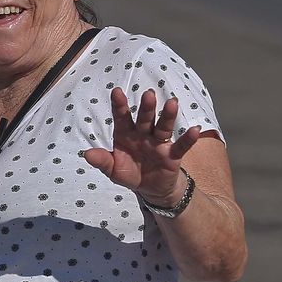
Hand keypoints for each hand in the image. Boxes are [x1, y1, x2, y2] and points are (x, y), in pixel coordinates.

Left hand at [82, 87, 201, 205]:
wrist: (150, 189)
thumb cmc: (130, 173)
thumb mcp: (113, 169)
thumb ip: (102, 161)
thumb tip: (87, 154)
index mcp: (126, 135)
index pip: (122, 118)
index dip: (119, 105)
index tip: (116, 91)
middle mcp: (143, 135)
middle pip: (144, 119)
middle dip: (146, 107)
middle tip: (148, 94)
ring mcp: (158, 143)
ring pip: (163, 127)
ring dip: (167, 115)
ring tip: (172, 102)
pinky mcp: (172, 155)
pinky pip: (181, 146)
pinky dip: (188, 139)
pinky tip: (195, 130)